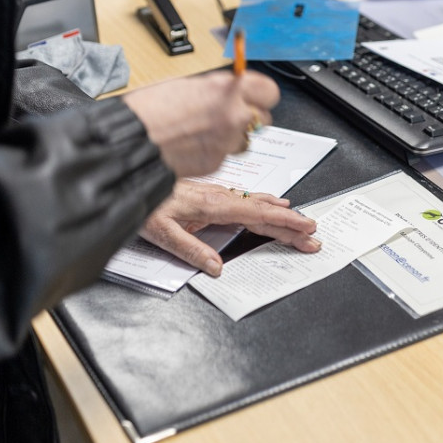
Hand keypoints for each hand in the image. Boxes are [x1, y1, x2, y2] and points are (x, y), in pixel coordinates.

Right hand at [123, 70, 279, 177]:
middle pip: (263, 118)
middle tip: (231, 116)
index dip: (261, 94)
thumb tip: (229, 89)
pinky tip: (195, 146)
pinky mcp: (217, 163)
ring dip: (234, 137)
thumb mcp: (187, 85)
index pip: (269, 91)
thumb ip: (216, 88)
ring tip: (208, 133)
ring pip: (247, 141)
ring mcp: (227, 142)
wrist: (131, 142)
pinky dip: (215, 152)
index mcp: (226, 89)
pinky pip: (225, 157)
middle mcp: (232, 115)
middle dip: (250, 118)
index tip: (255, 96)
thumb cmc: (149, 110)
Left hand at [141, 180, 319, 275]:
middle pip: (264, 211)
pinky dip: (264, 204)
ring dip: (280, 213)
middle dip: (291, 223)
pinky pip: (246, 199)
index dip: (285, 223)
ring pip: (257, 203)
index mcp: (213, 205)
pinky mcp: (209, 194)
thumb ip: (191, 251)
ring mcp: (216, 194)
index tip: (306, 229)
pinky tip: (269, 203)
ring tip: (298, 219)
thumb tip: (216, 268)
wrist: (130, 174)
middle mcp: (218, 197)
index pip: (259, 216)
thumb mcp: (161, 231)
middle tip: (313, 234)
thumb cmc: (143, 202)